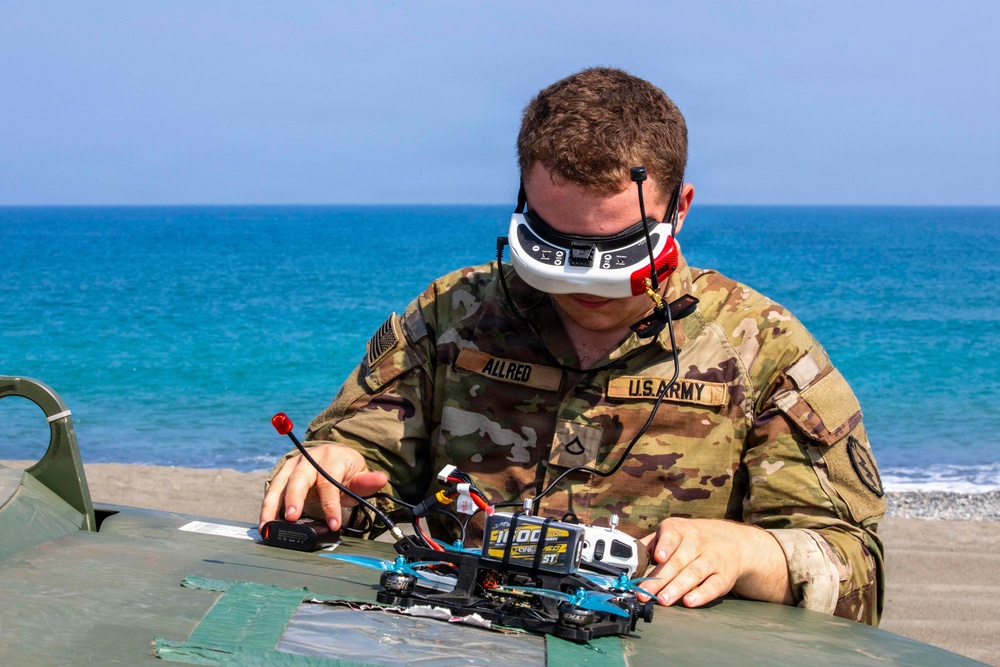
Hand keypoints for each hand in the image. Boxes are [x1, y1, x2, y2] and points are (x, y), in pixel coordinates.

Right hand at [258, 444, 387, 531]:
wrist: (331, 456)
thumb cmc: (345, 470)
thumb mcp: (358, 475)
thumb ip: (367, 482)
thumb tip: (381, 479)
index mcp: (330, 459)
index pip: (329, 483)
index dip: (331, 505)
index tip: (333, 524)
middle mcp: (308, 459)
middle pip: (299, 479)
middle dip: (294, 498)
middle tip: (292, 518)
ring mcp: (292, 466)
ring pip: (279, 484)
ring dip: (271, 505)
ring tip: (267, 525)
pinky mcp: (282, 475)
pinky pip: (272, 490)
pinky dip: (267, 506)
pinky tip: (263, 523)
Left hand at [638, 518, 792, 607]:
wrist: (734, 541)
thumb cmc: (695, 539)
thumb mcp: (674, 532)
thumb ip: (651, 543)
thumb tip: (628, 554)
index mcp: (680, 530)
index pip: (672, 535)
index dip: (665, 545)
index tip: (658, 556)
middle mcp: (698, 543)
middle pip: (678, 561)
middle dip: (660, 578)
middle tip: (645, 593)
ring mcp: (712, 559)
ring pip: (694, 574)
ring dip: (677, 588)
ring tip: (663, 600)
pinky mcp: (724, 576)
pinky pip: (713, 586)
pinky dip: (701, 594)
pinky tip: (689, 602)